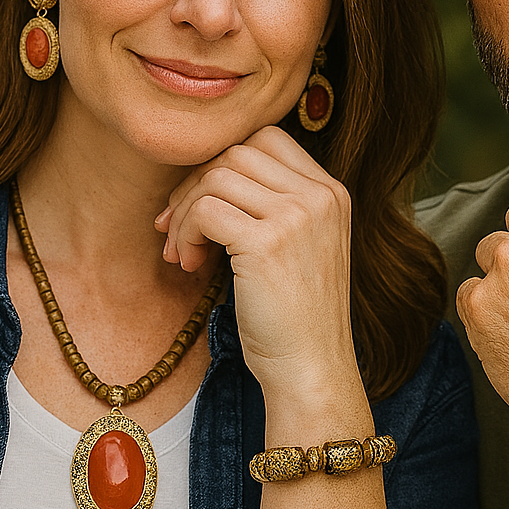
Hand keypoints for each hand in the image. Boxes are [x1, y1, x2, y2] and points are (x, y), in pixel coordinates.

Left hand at [156, 126, 356, 397]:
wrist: (312, 369)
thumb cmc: (296, 316)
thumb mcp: (299, 245)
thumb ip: (272, 204)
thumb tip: (206, 173)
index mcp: (331, 192)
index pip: (268, 139)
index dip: (223, 163)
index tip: (201, 202)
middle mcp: (321, 196)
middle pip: (237, 151)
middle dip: (196, 185)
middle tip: (177, 228)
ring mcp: (298, 216)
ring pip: (217, 177)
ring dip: (185, 212)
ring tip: (184, 253)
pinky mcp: (269, 242)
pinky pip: (206, 211)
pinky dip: (185, 233)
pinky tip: (190, 264)